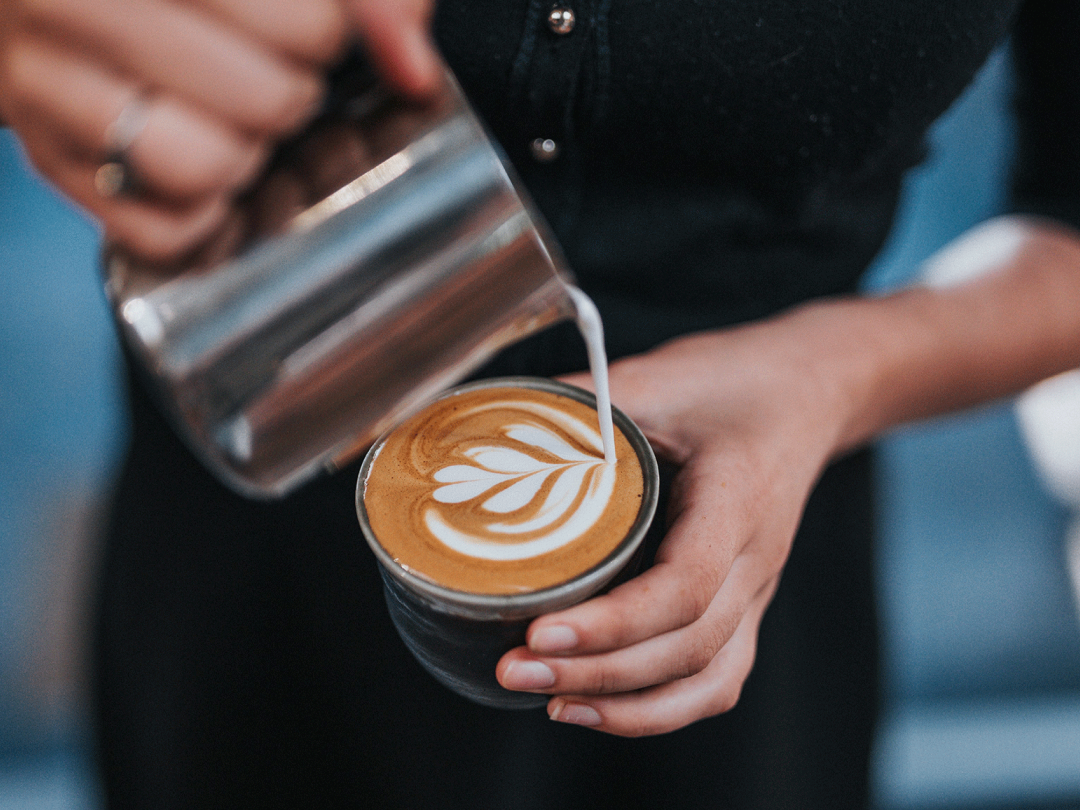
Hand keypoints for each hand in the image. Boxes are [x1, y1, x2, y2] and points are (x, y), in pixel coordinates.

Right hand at [0, 0, 437, 259]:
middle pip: (264, 102)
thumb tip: (414, 70)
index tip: (311, 25)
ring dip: (245, 157)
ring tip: (235, 121)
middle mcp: (65, 7)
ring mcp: (41, 87)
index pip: (303, 27)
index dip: (326, 35)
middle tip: (274, 74)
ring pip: (202, 168)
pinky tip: (203, 163)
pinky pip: (164, 231)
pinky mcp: (49, 161)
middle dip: (292, 96)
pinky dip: (203, 217)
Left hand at [496, 307, 858, 735]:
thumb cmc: (733, 381)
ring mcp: (757, 589)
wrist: (805, 392)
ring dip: (627, 706)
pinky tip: (598, 706)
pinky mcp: (745, 603)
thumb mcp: (658, 375)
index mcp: (738, 501)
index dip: (612, 621)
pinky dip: (660, 708)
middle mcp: (757, 559)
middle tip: (516, 669)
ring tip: (550, 702)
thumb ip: (581, 400)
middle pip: (688, 646)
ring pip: (708, 679)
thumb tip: (488, 423)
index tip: (539, 631)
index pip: (684, 585)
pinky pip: (716, 678)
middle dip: (598, 672)